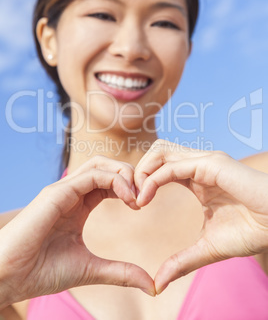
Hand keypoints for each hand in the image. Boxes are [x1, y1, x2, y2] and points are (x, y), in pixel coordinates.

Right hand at [0, 156, 154, 307]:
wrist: (9, 277)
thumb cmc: (42, 272)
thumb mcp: (92, 269)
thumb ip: (121, 272)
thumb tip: (152, 285)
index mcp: (79, 205)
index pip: (109, 182)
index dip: (129, 188)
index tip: (142, 205)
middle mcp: (72, 193)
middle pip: (107, 167)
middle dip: (130, 175)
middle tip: (144, 196)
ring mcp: (64, 190)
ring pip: (100, 164)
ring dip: (124, 174)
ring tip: (137, 196)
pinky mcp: (57, 192)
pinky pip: (92, 174)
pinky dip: (115, 180)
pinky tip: (127, 197)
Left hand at [135, 140, 267, 293]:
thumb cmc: (251, 231)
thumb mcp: (208, 248)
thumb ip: (182, 260)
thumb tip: (158, 283)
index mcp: (196, 177)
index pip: (160, 167)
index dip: (143, 181)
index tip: (134, 205)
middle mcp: (198, 164)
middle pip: (156, 153)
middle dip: (138, 171)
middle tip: (130, 198)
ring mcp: (204, 161)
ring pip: (160, 151)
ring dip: (142, 171)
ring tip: (136, 197)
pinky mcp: (211, 164)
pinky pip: (172, 165)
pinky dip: (153, 179)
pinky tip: (145, 198)